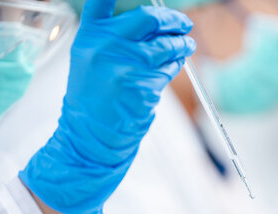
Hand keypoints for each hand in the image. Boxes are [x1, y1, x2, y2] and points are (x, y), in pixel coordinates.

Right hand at [19, 0, 195, 213]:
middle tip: (183, 24)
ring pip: (165, 46)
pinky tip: (174, 66)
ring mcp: (126, 65)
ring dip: (181, 44)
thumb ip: (114, 36)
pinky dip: (175, 66)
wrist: (90, 133)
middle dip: (172, 19)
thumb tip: (154, 19)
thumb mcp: (91, 58)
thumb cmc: (94, 95)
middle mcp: (106, 45)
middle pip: (149, 17)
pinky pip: (168, 69)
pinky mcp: (143, 85)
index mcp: (90, 35)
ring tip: (187, 44)